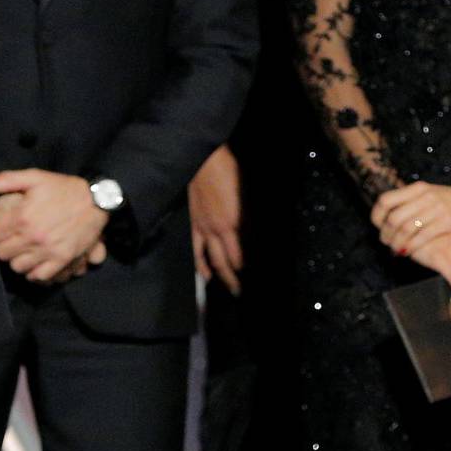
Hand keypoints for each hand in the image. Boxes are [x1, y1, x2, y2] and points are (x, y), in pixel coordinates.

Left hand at [0, 168, 107, 283]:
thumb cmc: (64, 188)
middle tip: (11, 240)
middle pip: (2, 253)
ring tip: (23, 251)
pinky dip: (34, 272)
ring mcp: (48, 250)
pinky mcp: (62, 259)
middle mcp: (32, 236)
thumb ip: (7, 180)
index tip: (1, 228)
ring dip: (17, 259)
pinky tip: (35, 263)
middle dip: (4, 246)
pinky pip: (39, 275)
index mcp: (22, 216)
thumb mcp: (36, 177)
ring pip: (18, 266)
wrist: (97, 199)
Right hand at [189, 144, 242, 291]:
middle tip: (241, 291)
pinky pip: (195, 249)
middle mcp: (218, 230)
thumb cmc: (228, 170)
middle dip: (235, 279)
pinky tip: (204, 274)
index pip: (243, 252)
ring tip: (227, 287)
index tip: (257, 274)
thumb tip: (255, 231)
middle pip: (227, 262)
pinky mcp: (193, 223)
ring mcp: (203, 228)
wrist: (204, 159)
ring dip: (219, 276)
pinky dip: (199, 263)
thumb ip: (250, 215)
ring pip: (211, 259)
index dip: (249, 265)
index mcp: (234, 222)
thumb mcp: (246, 192)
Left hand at [371, 180, 450, 255]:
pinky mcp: (448, 221)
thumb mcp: (429, 194)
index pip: (386, 200)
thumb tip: (386, 217)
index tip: (378, 226)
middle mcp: (426, 196)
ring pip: (407, 229)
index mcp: (417, 188)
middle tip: (386, 242)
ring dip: (397, 243)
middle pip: (395, 218)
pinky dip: (412, 247)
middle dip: (386, 234)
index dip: (377, 216)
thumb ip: (410, 202)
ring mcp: (437, 208)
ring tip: (396, 249)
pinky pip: (422, 237)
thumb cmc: (450, 201)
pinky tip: (408, 252)